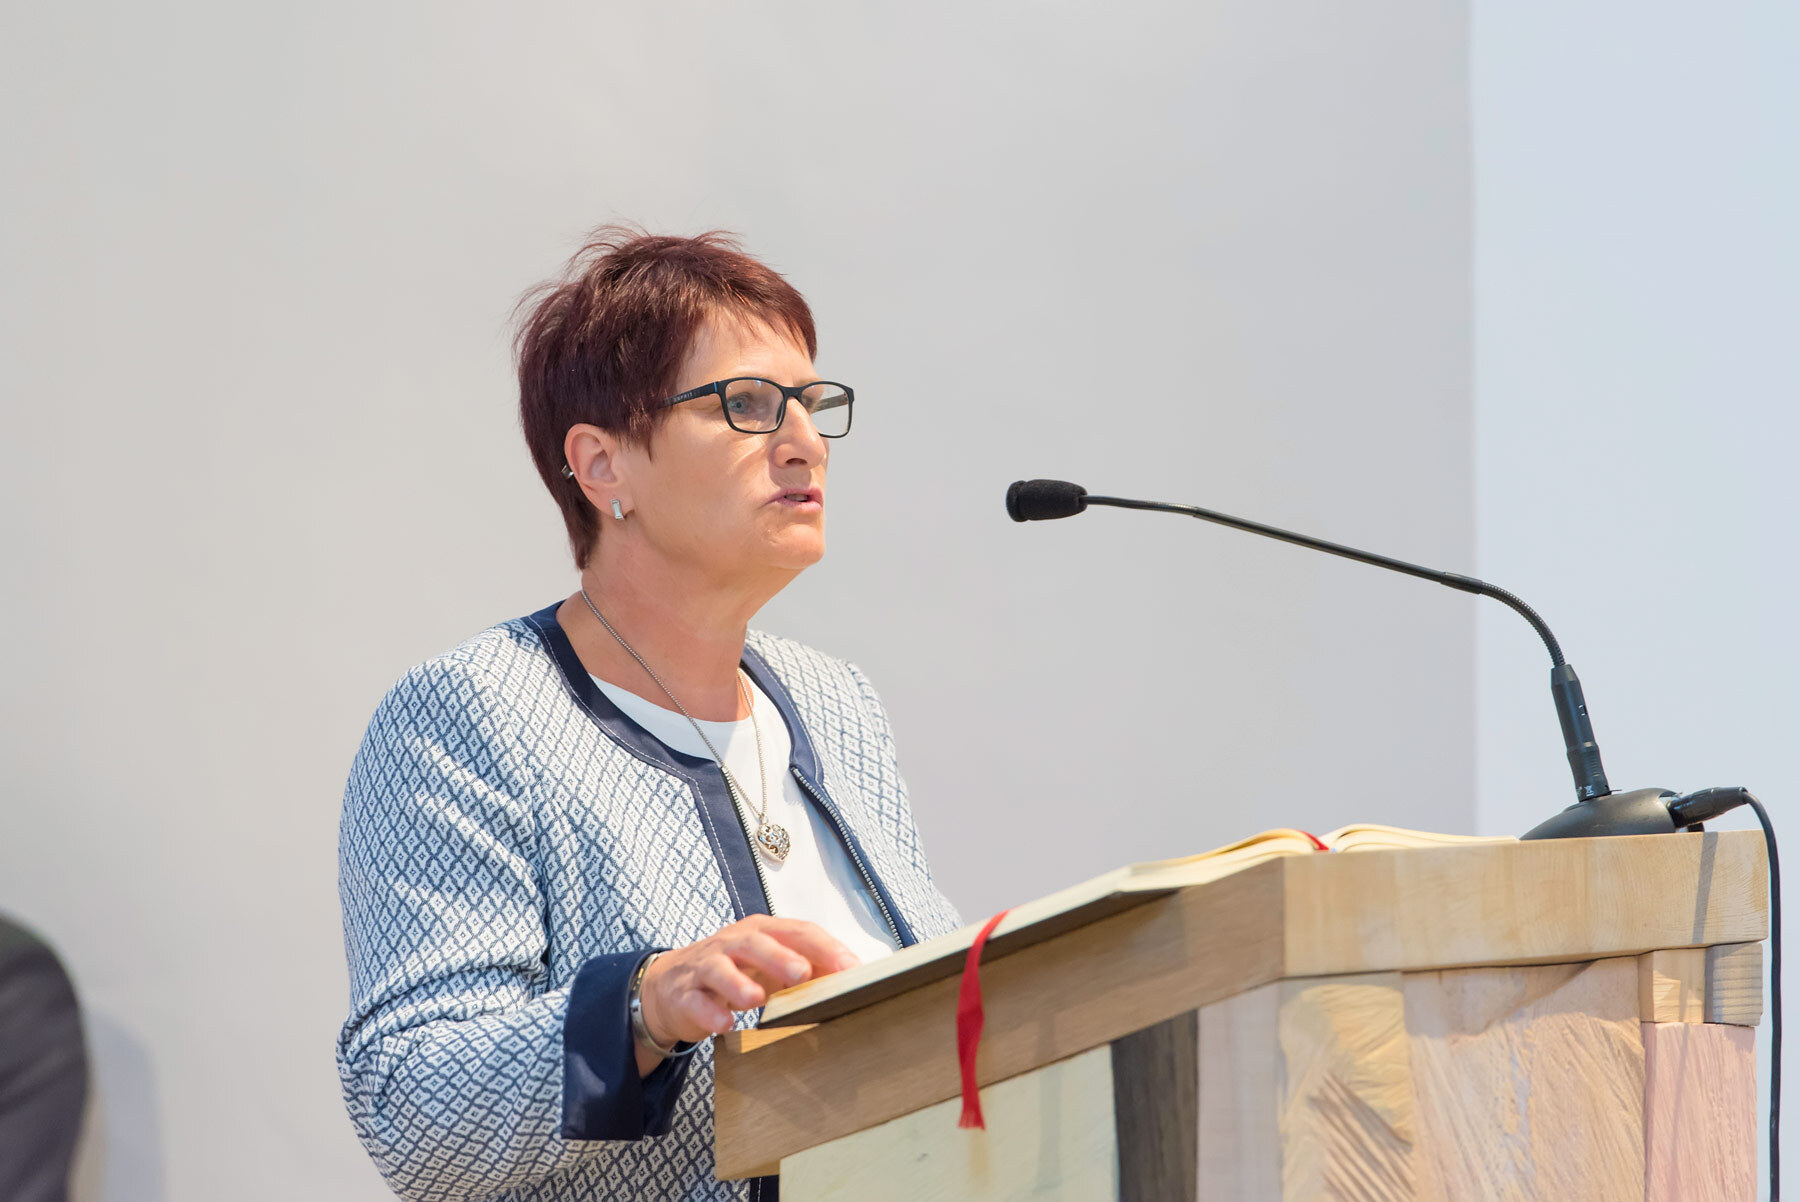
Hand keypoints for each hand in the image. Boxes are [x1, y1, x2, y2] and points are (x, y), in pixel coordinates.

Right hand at [638, 916, 859, 1049]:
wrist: (672, 985)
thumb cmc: (734, 972)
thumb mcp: (772, 965)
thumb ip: (809, 967)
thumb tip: (852, 978)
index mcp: (762, 932)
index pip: (796, 932)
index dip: (824, 948)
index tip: (851, 968)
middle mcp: (733, 943)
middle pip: (756, 943)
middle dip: (780, 957)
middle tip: (803, 973)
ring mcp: (706, 967)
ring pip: (720, 968)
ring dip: (738, 984)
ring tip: (756, 999)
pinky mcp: (684, 994)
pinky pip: (695, 1001)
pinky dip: (708, 1012)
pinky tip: (724, 1024)